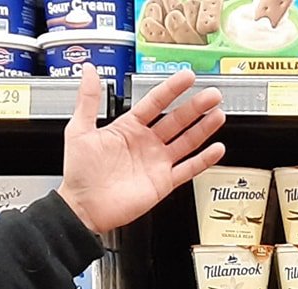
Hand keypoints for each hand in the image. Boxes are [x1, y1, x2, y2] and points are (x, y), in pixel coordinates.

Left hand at [57, 66, 226, 235]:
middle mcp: (146, 143)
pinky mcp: (163, 183)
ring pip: (186, 141)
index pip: (155, 102)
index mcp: (128, 128)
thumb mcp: (79, 130)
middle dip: (196, 106)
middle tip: (212, 94)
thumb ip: (88, 99)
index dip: (172, 89)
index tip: (187, 77)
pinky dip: (203, 160)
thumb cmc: (79, 173)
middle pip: (177, 120)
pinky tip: (216, 149)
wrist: (82, 208)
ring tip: (218, 114)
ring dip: (203, 128)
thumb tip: (88, 71)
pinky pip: (187, 169)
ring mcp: (156, 163)